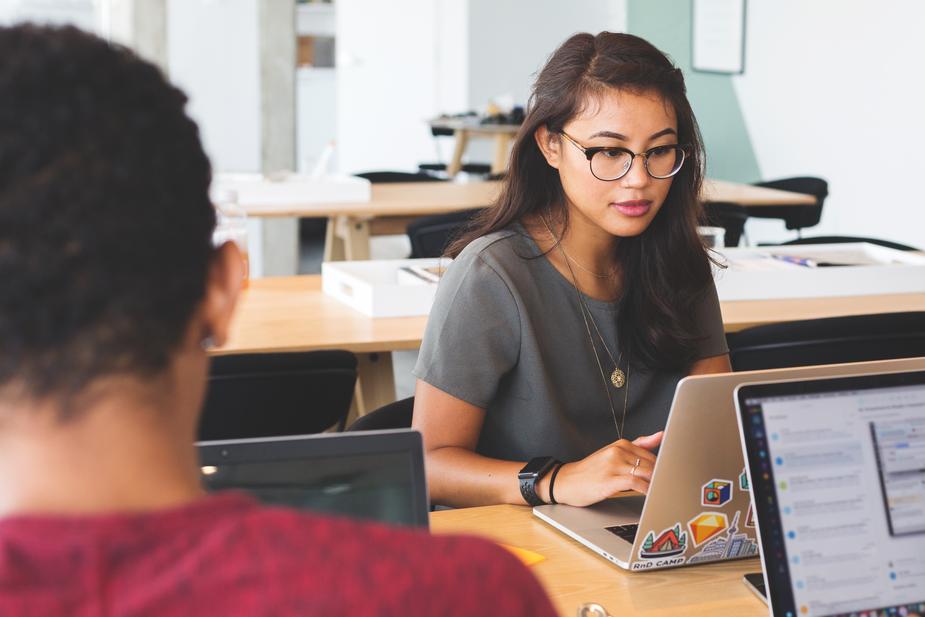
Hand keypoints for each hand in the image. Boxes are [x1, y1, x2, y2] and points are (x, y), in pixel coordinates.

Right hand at [548, 432, 662, 506]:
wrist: (566, 481)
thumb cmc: (591, 471)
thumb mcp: (613, 453)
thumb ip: (638, 445)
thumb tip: (661, 435)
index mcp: (621, 444)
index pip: (652, 455)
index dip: (665, 468)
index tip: (672, 476)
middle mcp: (617, 452)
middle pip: (652, 464)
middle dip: (663, 477)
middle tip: (671, 487)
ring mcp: (613, 465)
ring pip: (646, 472)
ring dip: (657, 484)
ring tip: (663, 493)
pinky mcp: (609, 480)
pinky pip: (635, 483)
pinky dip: (646, 490)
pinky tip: (650, 496)